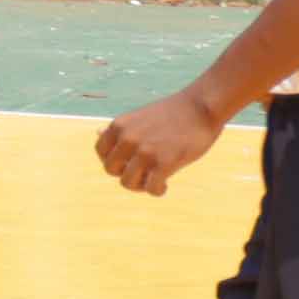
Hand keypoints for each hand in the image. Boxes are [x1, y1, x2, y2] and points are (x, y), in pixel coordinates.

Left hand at [96, 90, 227, 195]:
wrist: (201, 107)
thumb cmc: (172, 113)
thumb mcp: (139, 117)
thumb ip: (121, 129)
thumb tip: (97, 132)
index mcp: (119, 126)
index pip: (101, 152)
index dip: (115, 160)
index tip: (129, 162)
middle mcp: (127, 139)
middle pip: (111, 170)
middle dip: (126, 174)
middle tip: (144, 173)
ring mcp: (145, 151)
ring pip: (127, 183)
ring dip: (141, 185)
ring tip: (154, 181)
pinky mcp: (164, 163)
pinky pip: (151, 188)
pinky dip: (157, 191)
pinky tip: (165, 185)